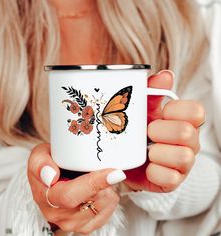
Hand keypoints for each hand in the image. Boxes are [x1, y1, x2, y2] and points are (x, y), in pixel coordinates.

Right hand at [27, 143, 125, 233]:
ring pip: (103, 206)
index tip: (113, 173)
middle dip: (106, 184)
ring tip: (100, 176)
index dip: (94, 183)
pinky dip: (110, 197)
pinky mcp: (85, 226)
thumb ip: (40, 163)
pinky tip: (101, 188)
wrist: (52, 176)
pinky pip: (107, 212)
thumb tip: (50, 176)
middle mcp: (58, 214)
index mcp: (45, 196)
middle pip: (92, 202)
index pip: (70, 195)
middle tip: (109, 168)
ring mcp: (72, 222)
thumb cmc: (48, 164)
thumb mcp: (39, 155)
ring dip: (109, 189)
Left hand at [124, 70, 204, 191]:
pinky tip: (147, 165)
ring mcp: (183, 163)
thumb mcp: (144, 111)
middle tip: (148, 132)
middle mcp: (189, 142)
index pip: (196, 111)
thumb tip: (165, 75)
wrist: (131, 160)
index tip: (161, 113)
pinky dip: (153, 170)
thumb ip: (152, 93)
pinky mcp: (173, 181)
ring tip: (146, 150)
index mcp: (184, 122)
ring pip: (183, 156)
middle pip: (187, 132)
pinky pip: (169, 177)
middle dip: (161, 131)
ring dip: (157, 152)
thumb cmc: (140, 133)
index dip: (176, 110)